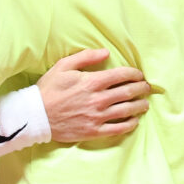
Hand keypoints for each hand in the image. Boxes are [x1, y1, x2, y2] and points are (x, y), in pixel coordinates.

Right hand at [37, 49, 154, 142]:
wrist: (36, 116)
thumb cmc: (48, 89)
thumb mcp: (63, 66)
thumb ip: (86, 57)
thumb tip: (105, 52)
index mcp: (92, 81)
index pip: (123, 75)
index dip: (135, 74)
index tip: (139, 75)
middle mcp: (99, 99)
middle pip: (130, 92)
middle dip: (142, 88)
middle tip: (147, 87)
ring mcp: (98, 116)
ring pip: (128, 110)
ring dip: (140, 106)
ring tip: (144, 103)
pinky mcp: (94, 131)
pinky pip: (119, 128)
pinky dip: (131, 124)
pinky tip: (134, 120)